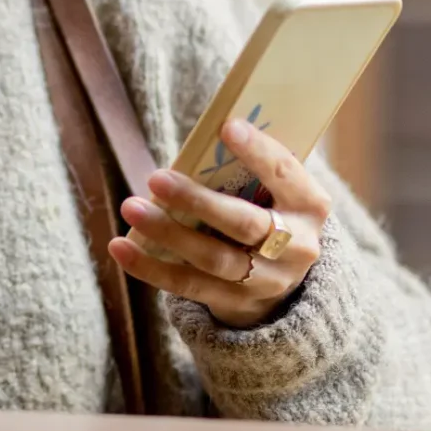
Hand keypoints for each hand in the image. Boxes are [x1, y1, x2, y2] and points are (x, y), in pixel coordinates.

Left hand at [108, 119, 331, 327]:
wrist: (283, 277)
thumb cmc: (268, 209)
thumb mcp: (276, 190)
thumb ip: (249, 168)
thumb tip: (201, 138)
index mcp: (309, 206)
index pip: (286, 175)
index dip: (259, 152)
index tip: (226, 127)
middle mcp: (296, 247)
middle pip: (244, 223)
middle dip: (198, 201)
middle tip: (157, 177)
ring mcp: (266, 281)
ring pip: (213, 258)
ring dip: (167, 233)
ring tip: (130, 206)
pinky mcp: (235, 303)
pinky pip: (189, 286)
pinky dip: (150, 268)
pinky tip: (121, 247)